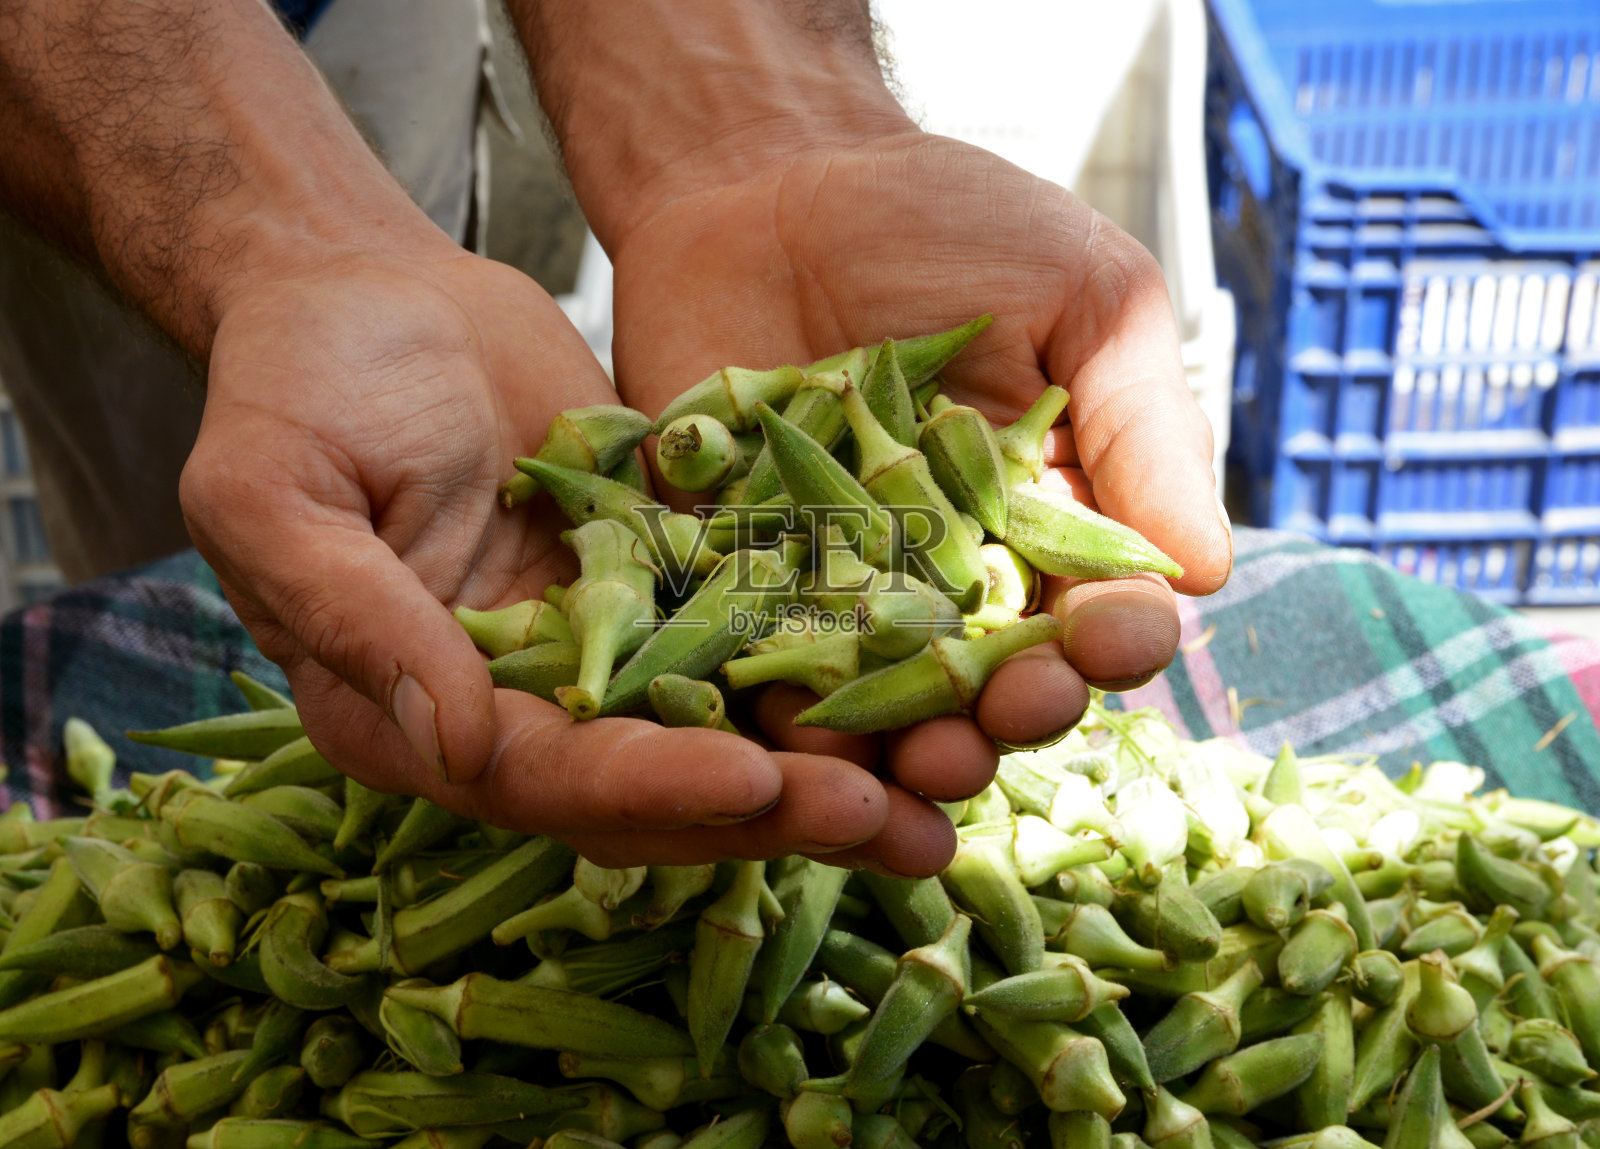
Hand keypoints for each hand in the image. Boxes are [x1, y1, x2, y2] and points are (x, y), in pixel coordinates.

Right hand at [180, 244, 893, 867]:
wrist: (367, 297)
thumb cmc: (295, 389)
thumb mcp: (277, 496)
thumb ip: (357, 617)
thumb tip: (455, 742)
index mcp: (419, 713)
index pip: (545, 777)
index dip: (649, 788)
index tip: (754, 781)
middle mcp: (523, 704)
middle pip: (661, 785)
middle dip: (777, 808)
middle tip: (896, 823)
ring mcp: (605, 644)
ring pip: (729, 723)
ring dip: (834, 762)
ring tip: (946, 790)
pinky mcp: (666, 577)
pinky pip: (757, 627)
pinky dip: (836, 657)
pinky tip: (933, 669)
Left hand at [606, 131, 1232, 873]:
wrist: (769, 179)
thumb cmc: (949, 225)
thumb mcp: (1083, 298)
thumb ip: (1142, 427)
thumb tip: (1207, 569)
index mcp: (1047, 521)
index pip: (1098, 610)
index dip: (1112, 640)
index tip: (1114, 641)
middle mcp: (950, 575)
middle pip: (993, 677)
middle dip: (1011, 710)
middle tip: (1011, 715)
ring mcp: (840, 585)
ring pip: (882, 697)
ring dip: (905, 741)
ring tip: (917, 760)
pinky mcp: (735, 577)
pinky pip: (758, 659)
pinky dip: (779, 704)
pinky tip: (797, 735)